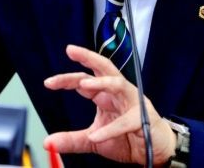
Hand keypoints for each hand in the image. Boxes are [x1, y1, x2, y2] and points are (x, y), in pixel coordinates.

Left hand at [43, 45, 176, 165]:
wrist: (154, 153)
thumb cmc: (128, 139)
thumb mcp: (94, 140)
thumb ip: (72, 140)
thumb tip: (49, 142)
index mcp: (106, 96)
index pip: (85, 80)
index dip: (67, 79)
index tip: (49, 82)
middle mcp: (119, 94)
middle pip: (104, 68)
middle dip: (88, 57)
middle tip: (71, 50)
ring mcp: (132, 103)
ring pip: (118, 83)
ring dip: (101, 81)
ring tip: (84, 83)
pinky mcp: (142, 118)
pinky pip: (125, 121)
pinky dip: (110, 129)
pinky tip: (97, 135)